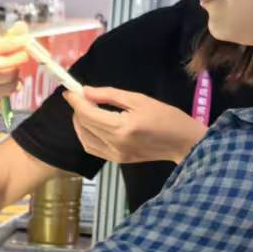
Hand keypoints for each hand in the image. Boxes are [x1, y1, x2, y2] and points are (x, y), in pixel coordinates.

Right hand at [0, 37, 30, 102]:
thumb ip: (10, 36)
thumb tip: (21, 25)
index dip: (8, 43)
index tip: (25, 40)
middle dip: (17, 57)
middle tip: (28, 54)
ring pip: (6, 76)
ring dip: (16, 71)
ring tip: (15, 69)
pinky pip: (8, 88)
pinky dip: (16, 84)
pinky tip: (14, 82)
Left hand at [63, 86, 205, 164]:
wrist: (183, 142)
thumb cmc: (166, 116)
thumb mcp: (139, 99)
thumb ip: (110, 95)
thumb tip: (85, 91)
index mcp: (122, 127)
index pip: (88, 113)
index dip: (76, 101)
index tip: (69, 91)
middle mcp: (114, 144)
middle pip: (84, 125)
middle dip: (78, 109)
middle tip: (81, 97)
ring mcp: (114, 155)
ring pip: (84, 138)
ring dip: (80, 122)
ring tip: (86, 109)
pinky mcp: (116, 160)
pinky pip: (92, 148)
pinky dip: (86, 135)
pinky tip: (91, 125)